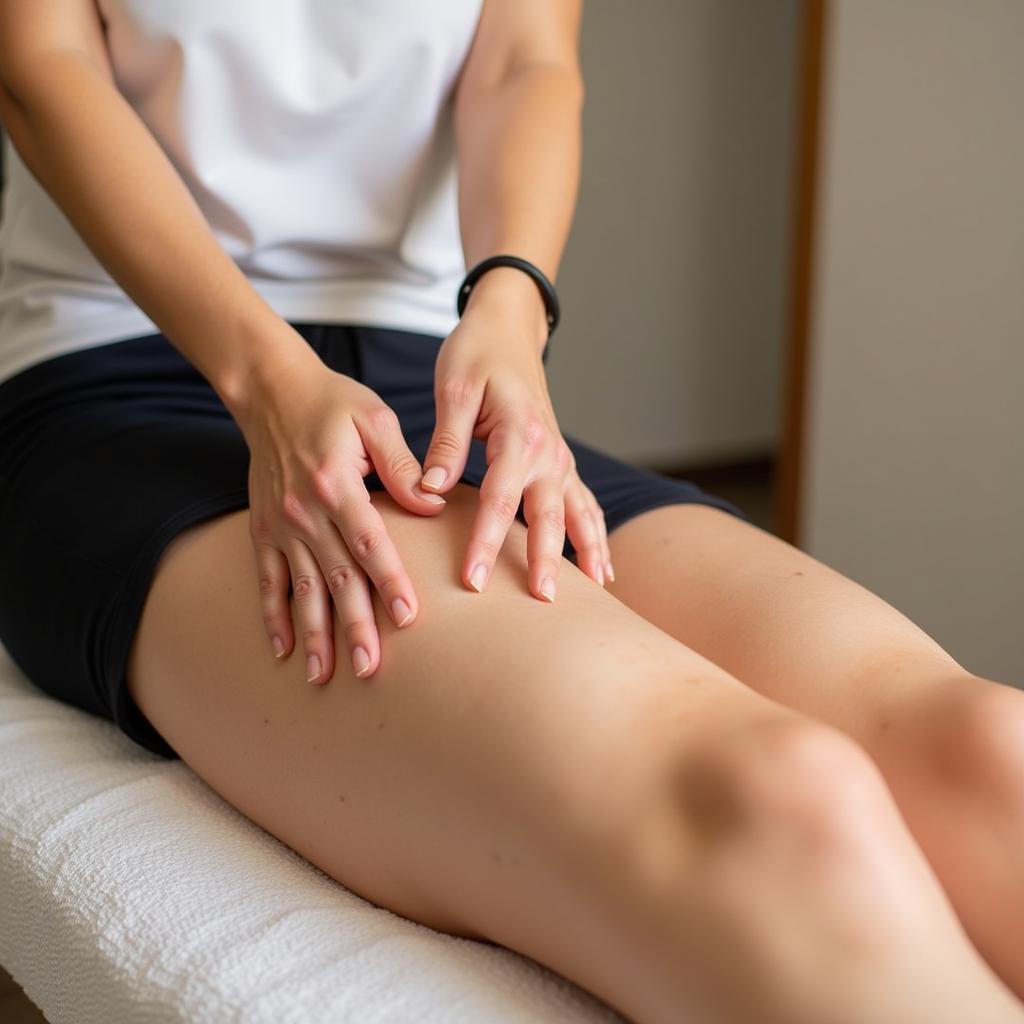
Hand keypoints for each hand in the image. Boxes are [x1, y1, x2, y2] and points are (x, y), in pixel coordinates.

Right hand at [235, 350, 446, 683]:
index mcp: (336, 484)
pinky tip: (283, 650)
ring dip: (314, 635)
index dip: (388, 580)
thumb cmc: (333, 403)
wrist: (271, 392)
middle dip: (354, 627)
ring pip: (302, 589)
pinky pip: (268, 580)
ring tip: (325, 676)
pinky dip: (274, 616)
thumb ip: (402, 466)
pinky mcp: (264, 530)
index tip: (407, 617)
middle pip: (336, 578)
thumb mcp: (375, 420)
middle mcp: (305, 511)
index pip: (367, 542)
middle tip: (371, 669)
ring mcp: (280, 525)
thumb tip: (433, 502)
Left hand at [418, 301, 612, 601]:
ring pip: (580, 514)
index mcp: (519, 434)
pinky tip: (602, 571)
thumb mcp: (453, 389)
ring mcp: (561, 458)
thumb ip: (445, 443)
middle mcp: (549, 450)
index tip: (472, 581)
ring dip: (587, 554)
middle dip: (545, 561)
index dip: (485, 542)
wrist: (507, 328)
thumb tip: (430, 492)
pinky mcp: (561, 462)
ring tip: (595, 596)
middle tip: (542, 604)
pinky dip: (596, 536)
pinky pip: (586, 505)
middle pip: (549, 516)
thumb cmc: (475, 354)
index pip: (500, 500)